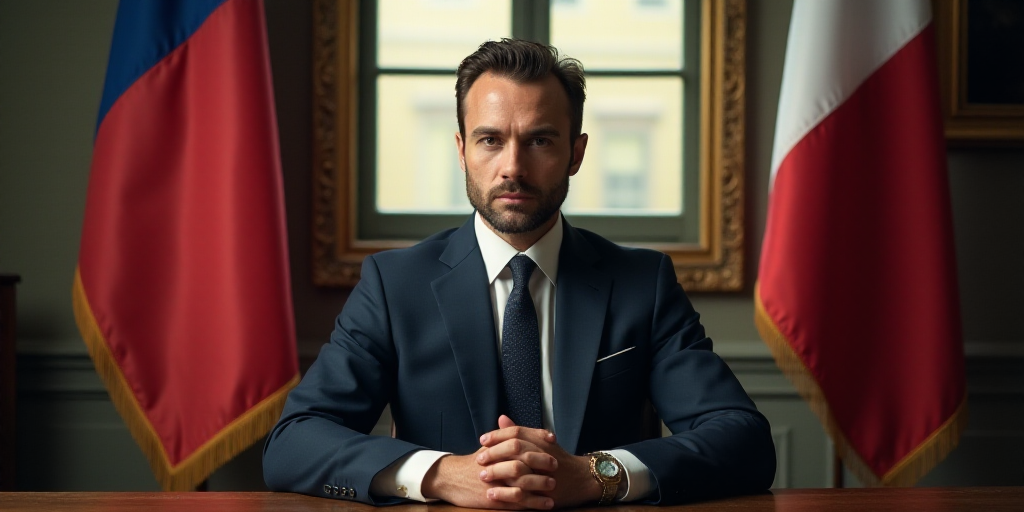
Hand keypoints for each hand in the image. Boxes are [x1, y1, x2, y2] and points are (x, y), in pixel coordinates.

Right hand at [421, 449, 554, 509]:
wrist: (450, 479)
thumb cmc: (472, 463)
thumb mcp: (487, 448)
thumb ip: (503, 437)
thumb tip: (517, 427)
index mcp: (496, 447)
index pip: (520, 437)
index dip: (537, 437)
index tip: (553, 439)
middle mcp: (497, 462)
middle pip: (524, 458)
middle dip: (542, 461)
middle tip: (556, 464)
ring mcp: (496, 480)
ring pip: (523, 480)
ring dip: (541, 483)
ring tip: (554, 485)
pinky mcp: (495, 497)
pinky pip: (518, 500)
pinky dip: (535, 502)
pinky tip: (547, 503)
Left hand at [477, 416, 602, 508]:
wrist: (583, 479)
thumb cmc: (558, 459)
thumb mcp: (542, 442)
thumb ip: (521, 431)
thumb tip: (501, 418)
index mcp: (542, 441)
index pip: (516, 433)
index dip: (498, 435)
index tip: (483, 440)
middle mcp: (544, 454)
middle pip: (515, 449)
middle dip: (494, 453)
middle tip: (479, 459)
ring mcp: (545, 473)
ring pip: (518, 470)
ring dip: (497, 473)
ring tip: (482, 476)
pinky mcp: (544, 493)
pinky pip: (522, 493)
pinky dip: (505, 494)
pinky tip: (492, 494)